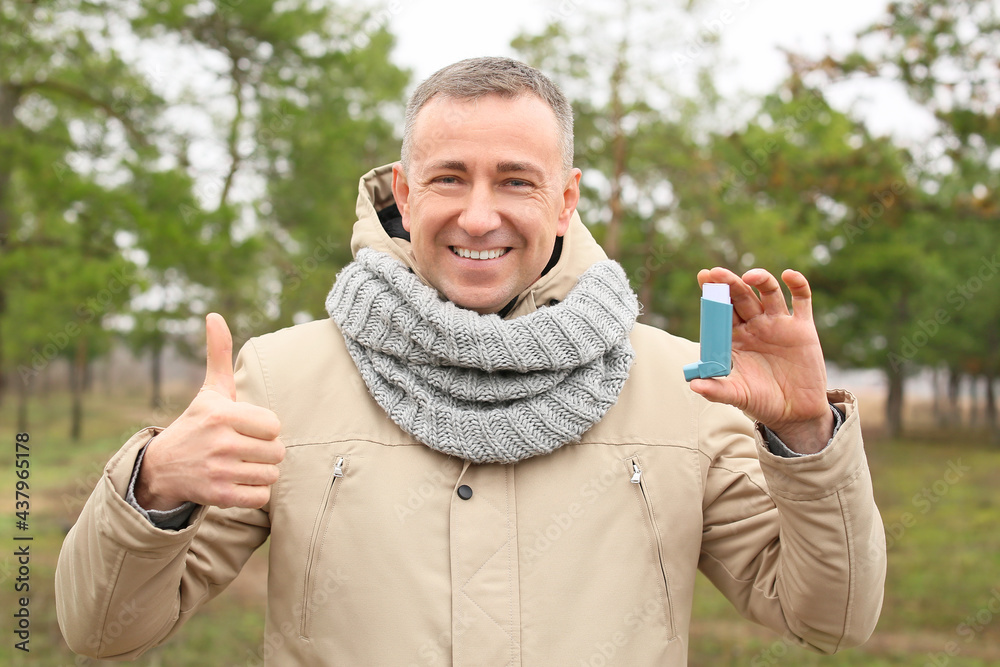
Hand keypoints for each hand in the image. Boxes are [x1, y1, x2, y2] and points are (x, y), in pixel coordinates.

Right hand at [135, 313, 284, 509]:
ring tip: (239, 465)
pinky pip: (261, 498)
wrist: (163, 468)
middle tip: (244, 449)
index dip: (265, 428)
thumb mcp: (210, 391)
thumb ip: (219, 354)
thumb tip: (214, 316)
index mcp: (221, 414)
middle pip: (277, 452)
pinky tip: (237, 483)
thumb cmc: (198, 424)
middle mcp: (220, 442)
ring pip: (271, 475)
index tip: (248, 428)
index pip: (273, 425)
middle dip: (265, 452)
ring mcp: (218, 471)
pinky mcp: (219, 496)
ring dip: (260, 473)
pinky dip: (254, 493)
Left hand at [689, 268, 833, 453]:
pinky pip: (802, 300)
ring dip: (760, 280)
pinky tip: (788, 275)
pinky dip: (798, 285)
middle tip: (716, 273)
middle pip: (741, 297)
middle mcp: (755, 325)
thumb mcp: (738, 396)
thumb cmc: (761, 402)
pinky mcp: (803, 328)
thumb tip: (693, 385)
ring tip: (749, 277)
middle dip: (729, 283)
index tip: (703, 276)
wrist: (795, 413)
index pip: (721, 310)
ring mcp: (779, 324)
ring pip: (769, 292)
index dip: (713, 293)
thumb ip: (717, 389)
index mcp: (735, 337)